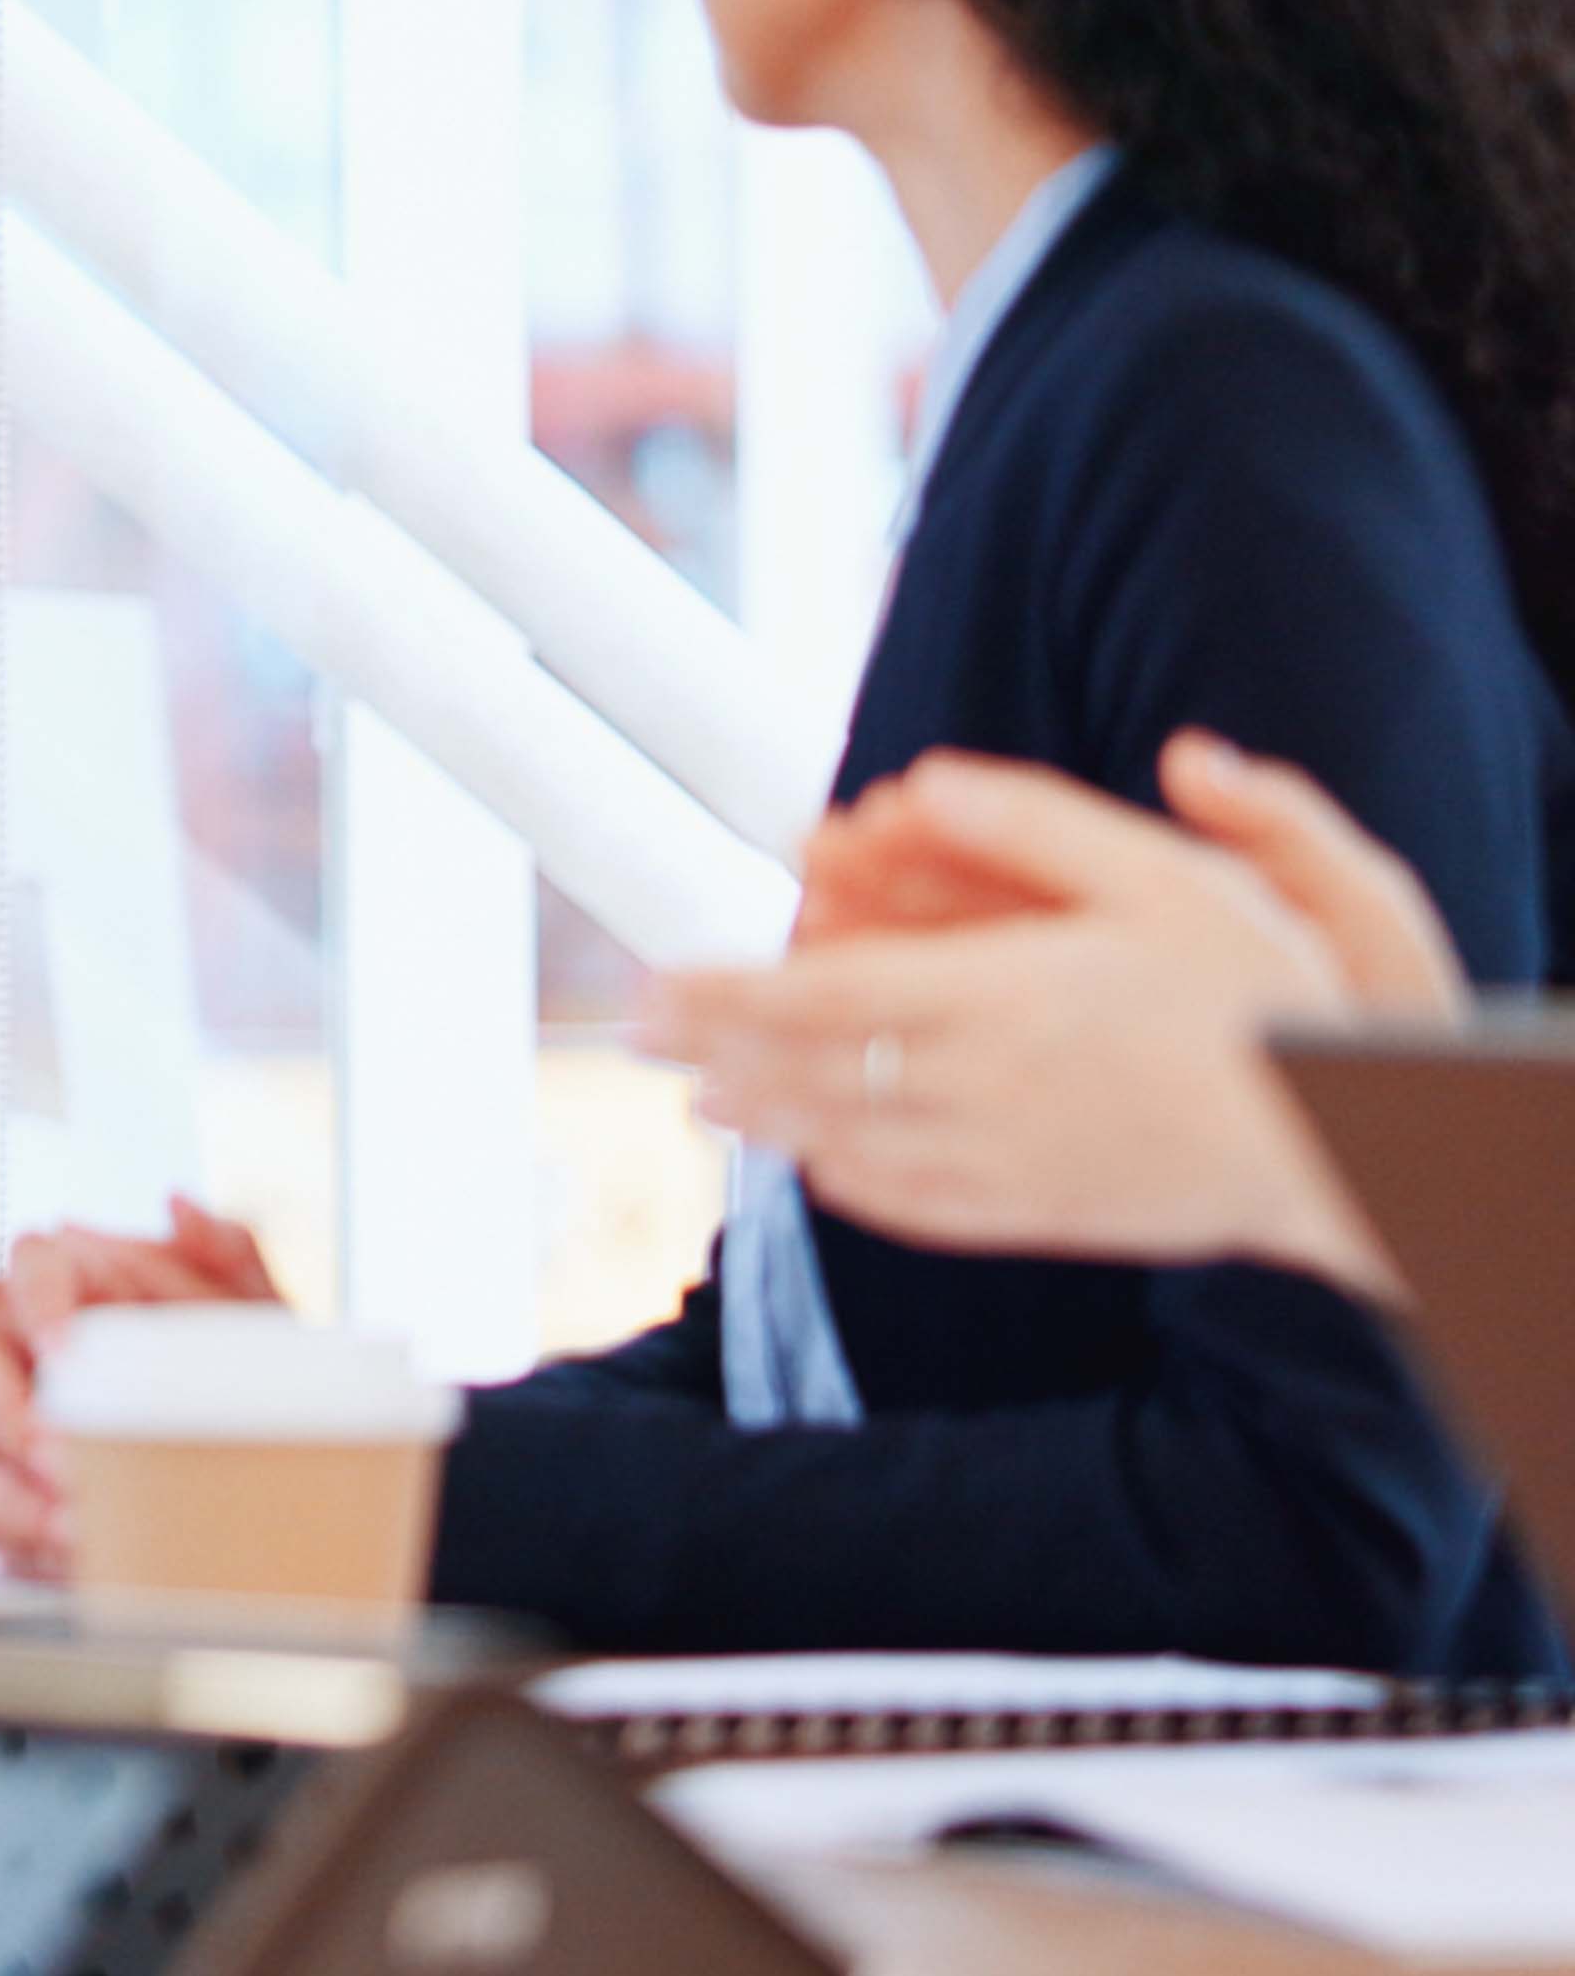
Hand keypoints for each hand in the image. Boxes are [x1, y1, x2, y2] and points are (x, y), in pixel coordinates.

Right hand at [0, 1198, 283, 1577]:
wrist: (267, 1486)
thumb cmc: (248, 1389)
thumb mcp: (260, 1317)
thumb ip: (232, 1249)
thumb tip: (183, 1208)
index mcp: (78, 1285)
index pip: (22, 1261)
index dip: (32, 1299)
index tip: (66, 1353)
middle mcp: (23, 1339)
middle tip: (59, 1454)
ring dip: (3, 1473)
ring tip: (72, 1513)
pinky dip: (10, 1524)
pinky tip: (66, 1540)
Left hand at [640, 737, 1461, 1291]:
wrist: (1360, 1143)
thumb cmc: (1264, 997)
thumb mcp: (1166, 876)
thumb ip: (1036, 823)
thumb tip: (922, 777)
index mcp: (1004, 998)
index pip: (819, 998)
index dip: (720, 995)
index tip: (646, 985)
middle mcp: (986, 1088)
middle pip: (811, 1074)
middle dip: (712, 1055)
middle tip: (633, 1039)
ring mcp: (1009, 1164)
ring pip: (850, 1146)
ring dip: (763, 1123)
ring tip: (697, 1103)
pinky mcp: (1042, 1216)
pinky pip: (919, 1208)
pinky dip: (850, 1187)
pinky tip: (813, 1168)